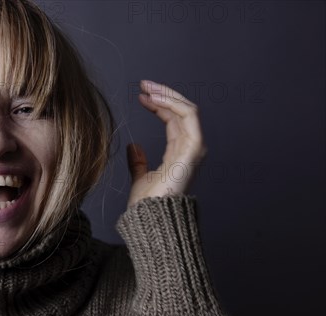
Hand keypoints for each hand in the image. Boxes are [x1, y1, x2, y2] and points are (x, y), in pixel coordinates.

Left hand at [126, 80, 206, 208]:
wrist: (150, 218)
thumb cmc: (147, 204)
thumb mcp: (140, 178)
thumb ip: (139, 162)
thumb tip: (134, 145)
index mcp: (178, 153)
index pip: (173, 120)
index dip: (158, 105)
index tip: (140, 95)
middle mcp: (189, 148)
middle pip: (181, 111)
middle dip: (163, 94)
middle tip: (143, 84)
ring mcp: (194, 148)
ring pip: (187, 110)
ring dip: (168, 95)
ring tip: (148, 88)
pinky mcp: (194, 149)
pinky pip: (189, 116)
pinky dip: (174, 104)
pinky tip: (156, 98)